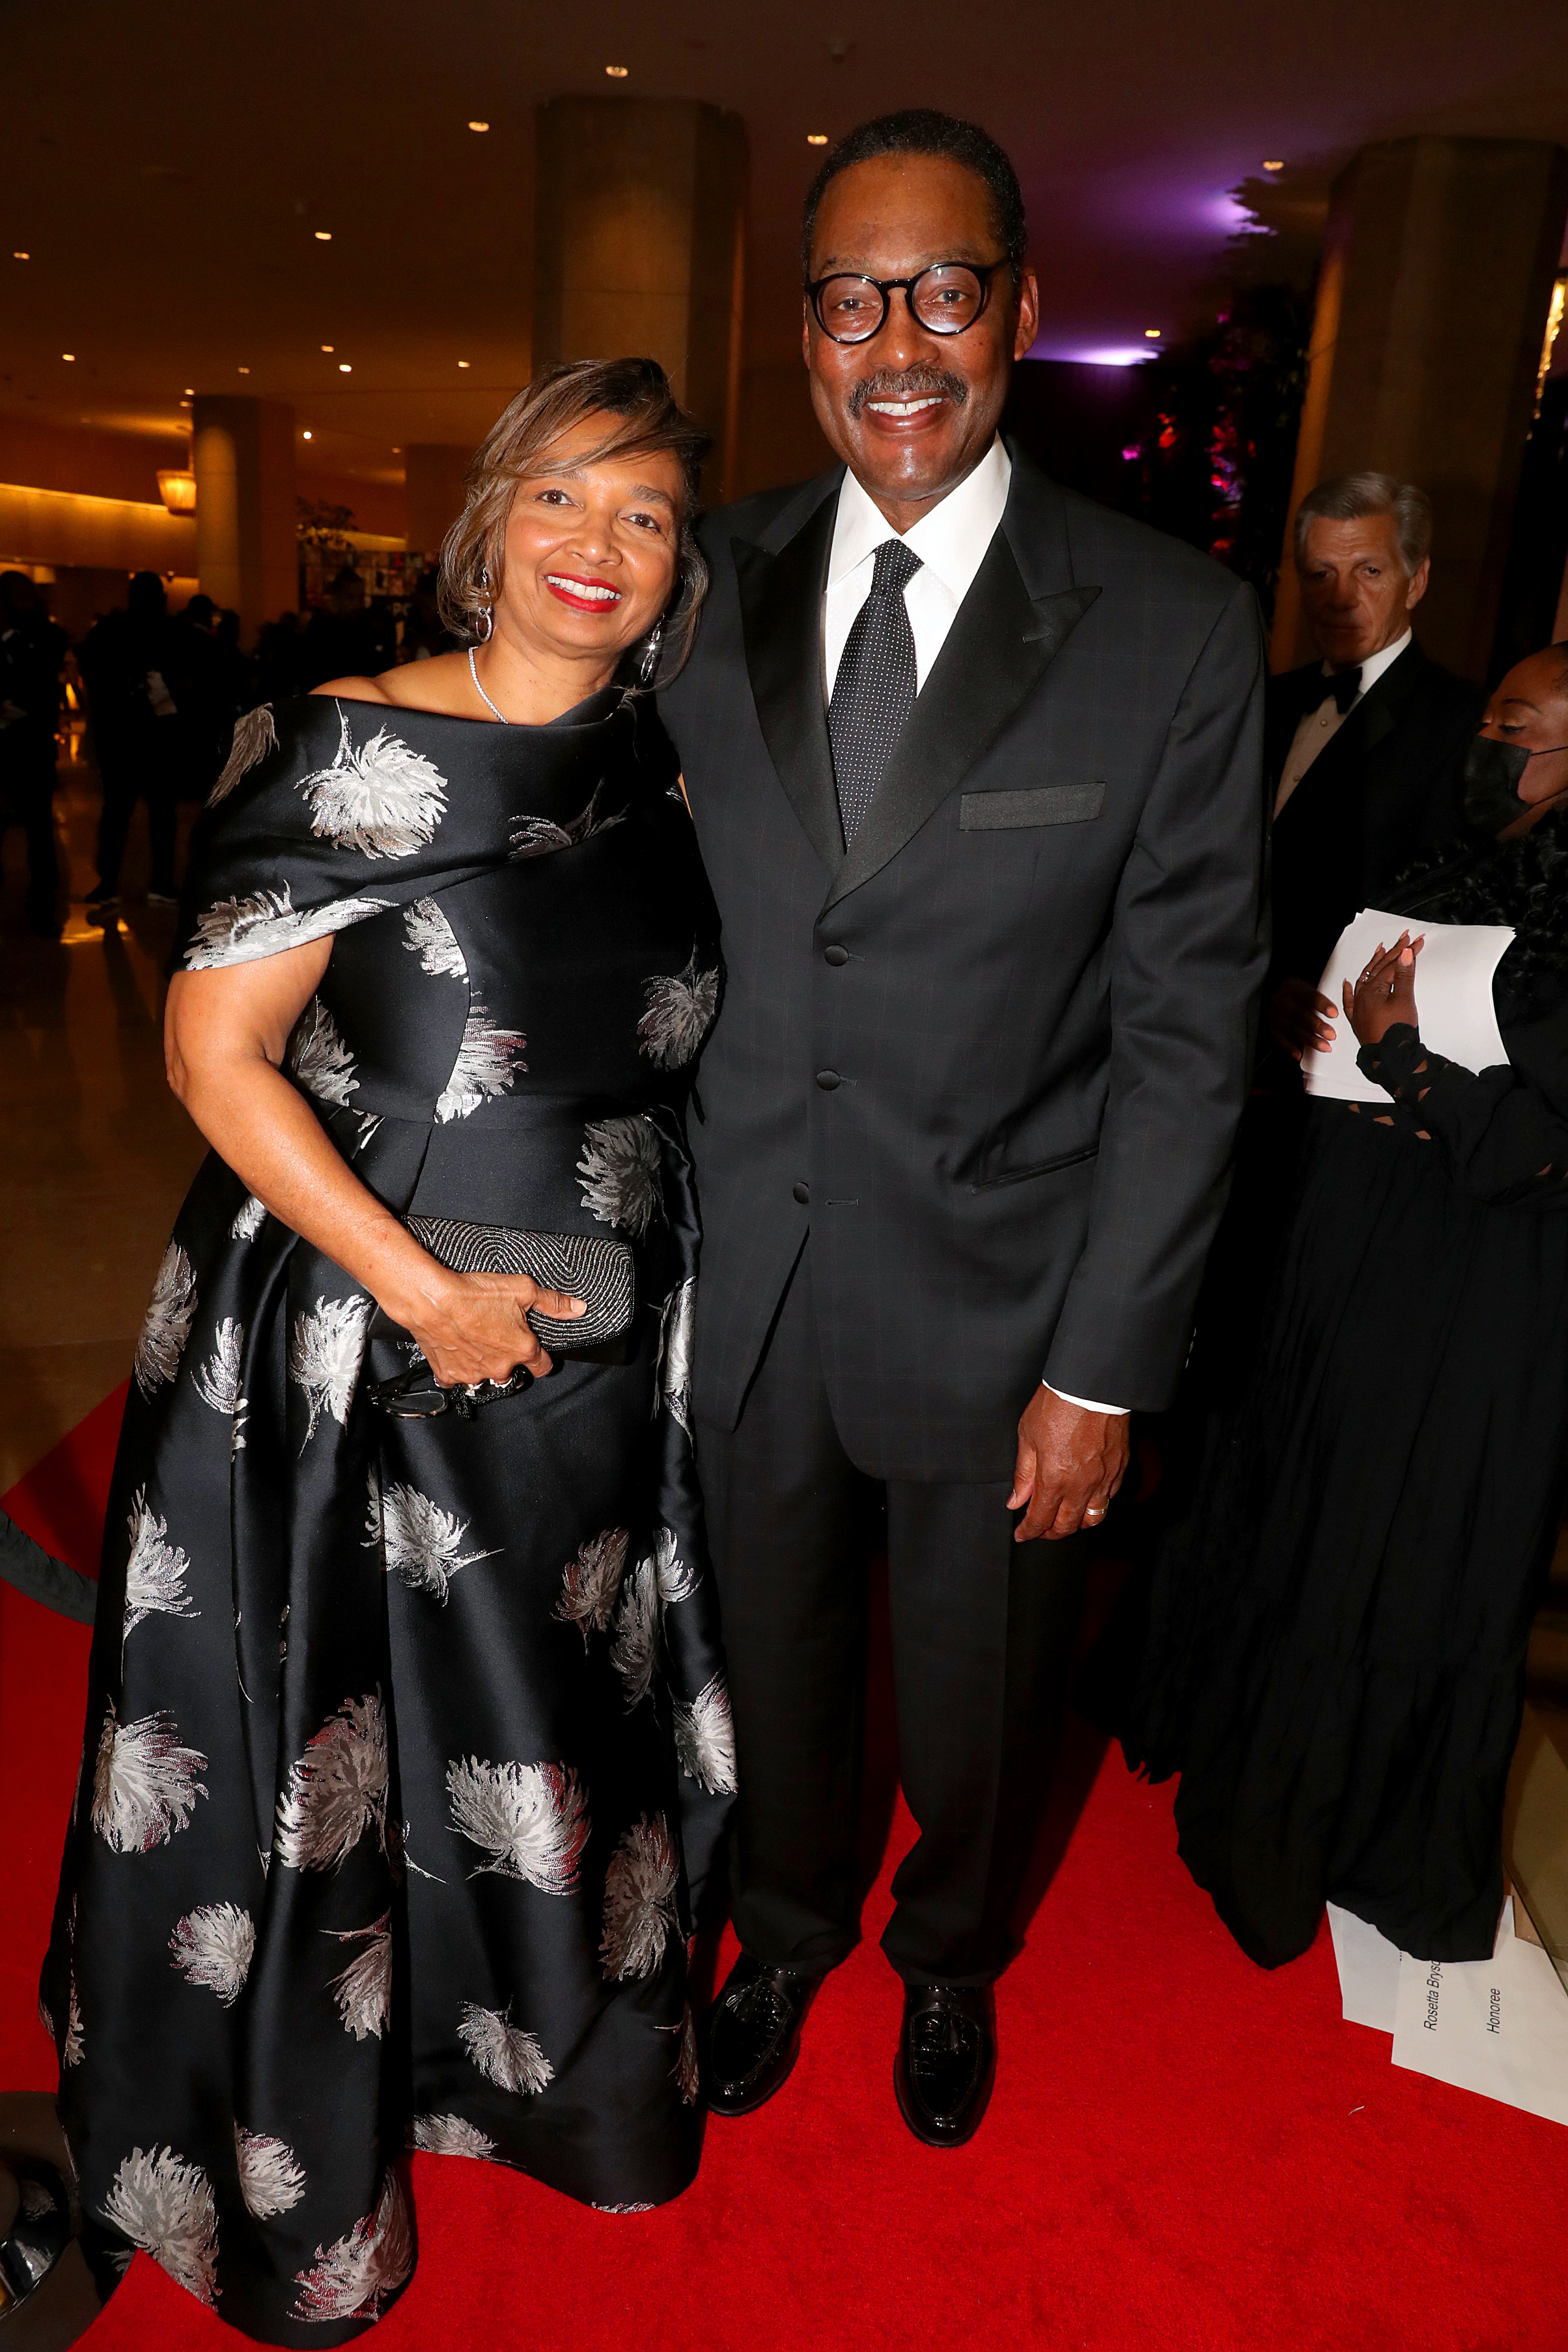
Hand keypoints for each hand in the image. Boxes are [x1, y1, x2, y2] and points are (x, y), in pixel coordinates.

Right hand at [400, 1267, 584, 1386]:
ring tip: (475, 1343)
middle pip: (512, 1374)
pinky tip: (455, 1351)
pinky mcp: (449, 1374)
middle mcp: (500, 1367)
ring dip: (483, 1365)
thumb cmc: (475, 1295)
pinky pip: (455, 1379)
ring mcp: (474, 1374)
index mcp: (522, 1349)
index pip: (543, 1367)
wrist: (433, 1299)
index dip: (541, 1359)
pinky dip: (456, 1368)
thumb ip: (552, 1302)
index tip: (537, 1353)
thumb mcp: (522, 1289)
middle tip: (497, 1339)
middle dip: (508, 1360)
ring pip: (484, 1378)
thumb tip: (576, 1309)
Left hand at [1008, 1385, 1130, 1542]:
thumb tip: (1016, 1500)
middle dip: (1051, 1533)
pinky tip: (1088, 1499)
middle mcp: (1080, 1486)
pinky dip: (1097, 1505)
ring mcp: (1103, 1479)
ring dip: (1076, 1524)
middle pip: (1067, 1526)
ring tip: (1065, 1521)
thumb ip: (1023, 1473)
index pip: (1040, 1519)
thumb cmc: (1058, 1404)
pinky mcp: (1119, 1468)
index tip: (1022, 1534)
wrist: (1092, 1385)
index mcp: (1054, 1479)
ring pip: (1092, 1518)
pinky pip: (1109, 1498)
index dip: (1029, 1531)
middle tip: (1041, 1530)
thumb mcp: (1028, 1436)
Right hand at [1267, 976, 1338, 1059]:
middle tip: (1331, 1035)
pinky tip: (1300, 1054)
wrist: (1283, 998)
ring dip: (1308, 1039)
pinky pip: (1279, 1039)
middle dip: (1316, 1026)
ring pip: (1291, 1029)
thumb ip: (1324, 994)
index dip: (1321, 1004)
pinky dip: (1290, 1048)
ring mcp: (1274, 1015)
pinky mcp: (1270, 1028)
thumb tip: (1345, 999)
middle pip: (1298, 1014)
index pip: (1308, 995)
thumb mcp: (1312, 988)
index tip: (1334, 1014)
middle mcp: (1280, 999)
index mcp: (1292, 986)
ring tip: (1323, 1047)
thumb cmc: (1303, 996)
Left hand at [1342, 931, 1423, 1048]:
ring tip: (1380, 950)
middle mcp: (1362, 996)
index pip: (1392, 965)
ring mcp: (1359, 1008)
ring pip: (1364, 980)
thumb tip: (1405, 953)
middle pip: (1378, 968)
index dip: (1406, 952)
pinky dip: (1348, 991)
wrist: (1390, 1059)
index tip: (1418, 941)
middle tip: (1405, 938)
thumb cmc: (1397, 1030)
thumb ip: (1403, 975)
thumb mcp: (1404, 1000)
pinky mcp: (1359, 1021)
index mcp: (1373, 989)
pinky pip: (1349, 1001)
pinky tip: (1347, 983)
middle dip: (1393, 953)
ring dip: (1373, 964)